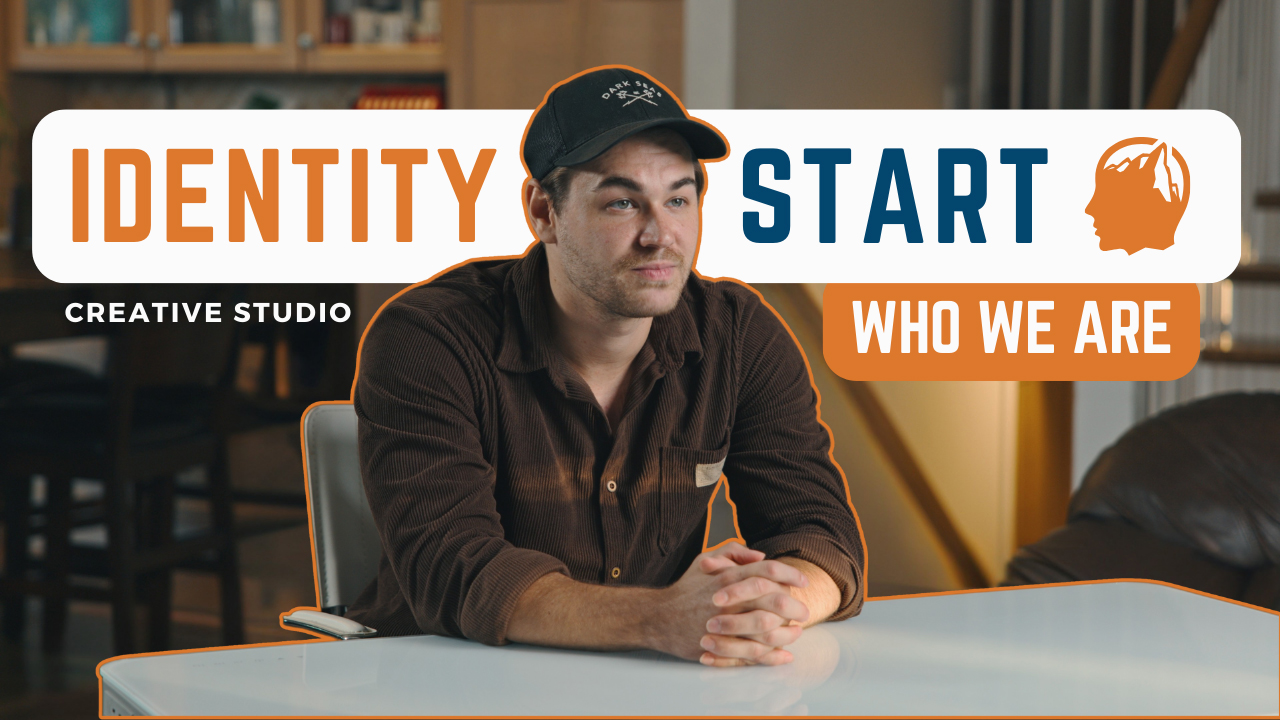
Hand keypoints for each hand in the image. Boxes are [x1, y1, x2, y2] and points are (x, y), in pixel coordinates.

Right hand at [647, 542, 810, 665]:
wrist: (659, 618)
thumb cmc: (686, 588)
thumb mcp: (705, 559)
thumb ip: (732, 551)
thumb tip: (760, 555)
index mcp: (728, 576)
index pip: (768, 570)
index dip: (790, 574)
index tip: (802, 582)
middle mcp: (729, 599)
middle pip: (775, 600)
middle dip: (796, 606)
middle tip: (804, 610)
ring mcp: (725, 625)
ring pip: (768, 630)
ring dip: (788, 632)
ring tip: (796, 632)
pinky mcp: (721, 646)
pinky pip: (754, 653)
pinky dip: (773, 655)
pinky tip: (784, 654)